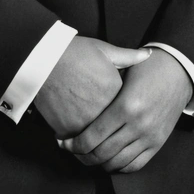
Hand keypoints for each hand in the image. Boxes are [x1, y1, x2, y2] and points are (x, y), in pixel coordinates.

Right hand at [34, 36, 151, 137]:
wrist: (44, 59)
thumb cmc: (75, 52)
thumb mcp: (104, 50)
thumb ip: (129, 57)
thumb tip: (149, 53)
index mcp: (118, 93)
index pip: (127, 111)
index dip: (123, 110)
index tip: (118, 111)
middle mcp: (105, 112)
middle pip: (113, 130)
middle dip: (111, 134)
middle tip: (106, 133)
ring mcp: (87, 123)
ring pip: (96, 142)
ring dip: (92, 144)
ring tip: (88, 141)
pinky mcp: (69, 130)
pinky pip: (76, 143)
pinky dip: (74, 142)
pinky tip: (71, 139)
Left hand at [56, 47, 192, 172]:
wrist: (179, 70)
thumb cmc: (147, 67)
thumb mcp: (123, 69)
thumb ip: (102, 85)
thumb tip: (74, 99)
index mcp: (126, 106)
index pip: (92, 136)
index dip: (73, 144)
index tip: (62, 142)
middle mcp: (138, 125)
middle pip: (102, 154)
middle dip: (81, 156)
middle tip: (70, 151)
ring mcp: (150, 136)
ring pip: (117, 163)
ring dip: (98, 164)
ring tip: (86, 156)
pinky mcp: (158, 143)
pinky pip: (136, 165)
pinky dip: (119, 167)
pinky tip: (107, 159)